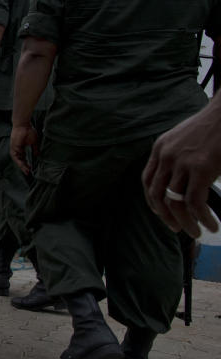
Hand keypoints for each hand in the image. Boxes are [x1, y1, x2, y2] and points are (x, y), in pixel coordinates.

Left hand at [10, 124, 38, 175]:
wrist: (23, 125)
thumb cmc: (29, 131)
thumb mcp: (34, 142)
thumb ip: (35, 149)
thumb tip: (37, 156)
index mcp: (22, 148)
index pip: (24, 158)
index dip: (27, 163)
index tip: (32, 169)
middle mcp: (17, 149)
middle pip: (20, 160)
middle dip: (25, 167)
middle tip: (29, 173)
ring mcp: (15, 149)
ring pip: (18, 160)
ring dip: (22, 166)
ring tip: (27, 171)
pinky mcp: (13, 148)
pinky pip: (15, 157)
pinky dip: (19, 162)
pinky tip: (24, 166)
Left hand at [142, 108, 220, 238]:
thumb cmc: (211, 126)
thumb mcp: (183, 139)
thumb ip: (176, 156)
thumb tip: (178, 180)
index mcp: (159, 149)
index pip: (147, 181)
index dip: (152, 201)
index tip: (161, 213)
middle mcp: (166, 157)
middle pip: (157, 195)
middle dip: (165, 216)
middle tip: (177, 228)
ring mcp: (182, 163)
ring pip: (176, 202)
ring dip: (185, 222)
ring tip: (195, 232)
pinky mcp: (201, 169)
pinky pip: (195, 202)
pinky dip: (202, 218)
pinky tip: (211, 225)